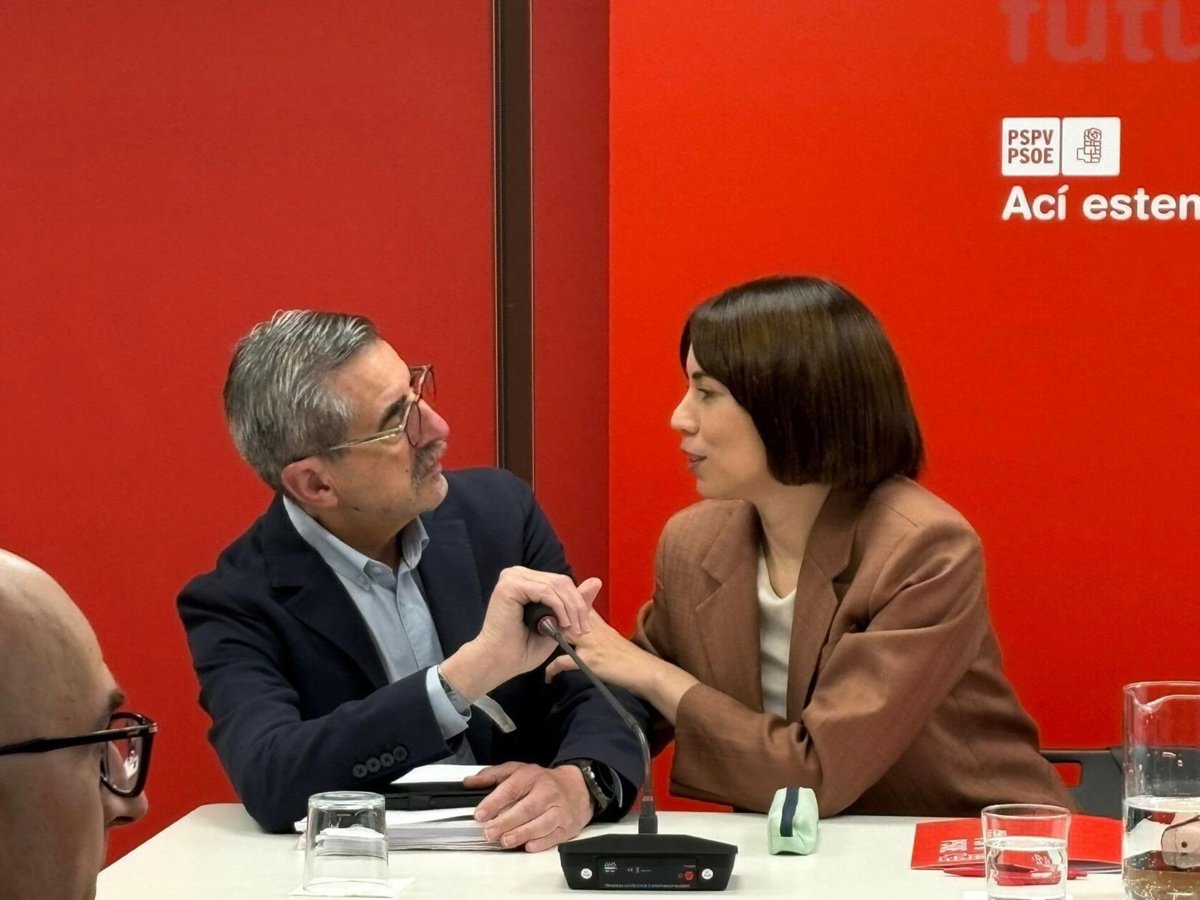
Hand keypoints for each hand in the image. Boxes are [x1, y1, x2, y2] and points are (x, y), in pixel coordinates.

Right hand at [440, 568, 599, 701]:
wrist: (501, 662)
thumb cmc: (524, 647)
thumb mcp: (557, 623)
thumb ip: (574, 602)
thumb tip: (597, 581)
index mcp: (527, 580)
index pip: (561, 582)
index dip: (577, 602)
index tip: (584, 627)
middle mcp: (518, 574)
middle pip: (561, 581)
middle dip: (576, 607)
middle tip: (581, 630)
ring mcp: (512, 577)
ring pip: (556, 585)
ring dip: (569, 609)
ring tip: (571, 630)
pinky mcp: (509, 585)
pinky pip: (545, 590)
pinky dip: (558, 607)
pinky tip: (561, 624)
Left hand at [465, 762, 591, 851]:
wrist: (578, 787)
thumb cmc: (542, 781)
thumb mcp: (518, 771)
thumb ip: (492, 775)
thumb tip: (469, 783)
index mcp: (532, 776)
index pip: (512, 788)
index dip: (495, 801)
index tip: (480, 814)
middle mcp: (547, 792)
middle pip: (526, 808)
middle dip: (506, 822)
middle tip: (489, 833)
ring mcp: (559, 810)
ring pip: (541, 824)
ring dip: (521, 834)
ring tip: (505, 841)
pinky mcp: (567, 826)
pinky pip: (554, 836)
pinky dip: (541, 843)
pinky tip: (528, 846)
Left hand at [545, 610, 698, 723]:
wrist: (645, 671)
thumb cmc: (628, 657)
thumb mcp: (611, 636)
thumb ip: (595, 628)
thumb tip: (579, 626)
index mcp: (596, 623)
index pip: (576, 604)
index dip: (559, 600)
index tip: (544, 600)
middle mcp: (592, 629)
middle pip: (564, 613)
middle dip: (547, 613)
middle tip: (530, 615)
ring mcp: (590, 644)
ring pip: (561, 633)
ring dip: (546, 636)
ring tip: (532, 642)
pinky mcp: (589, 661)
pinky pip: (563, 662)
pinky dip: (552, 669)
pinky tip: (548, 676)